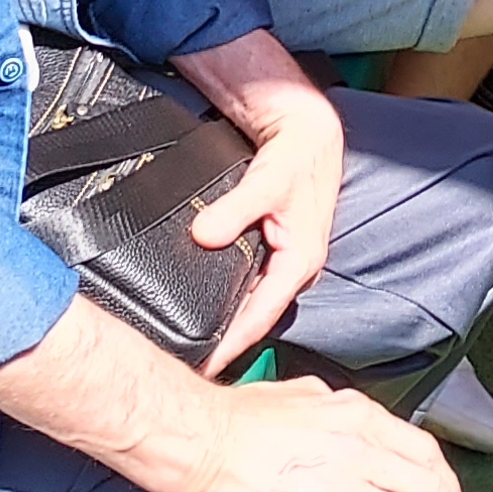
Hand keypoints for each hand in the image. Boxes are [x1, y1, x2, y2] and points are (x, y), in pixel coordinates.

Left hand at [172, 36, 344, 364]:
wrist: (305, 124)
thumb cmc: (300, 151)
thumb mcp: (269, 179)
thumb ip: (236, 209)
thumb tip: (204, 235)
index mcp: (301, 261)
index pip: (261, 317)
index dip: (231, 345)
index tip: (203, 367)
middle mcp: (292, 266)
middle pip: (253, 315)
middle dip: (224, 340)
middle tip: (187, 361)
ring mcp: (279, 257)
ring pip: (248, 299)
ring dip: (223, 318)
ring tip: (190, 342)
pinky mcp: (268, 245)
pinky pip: (244, 280)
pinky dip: (224, 293)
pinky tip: (201, 302)